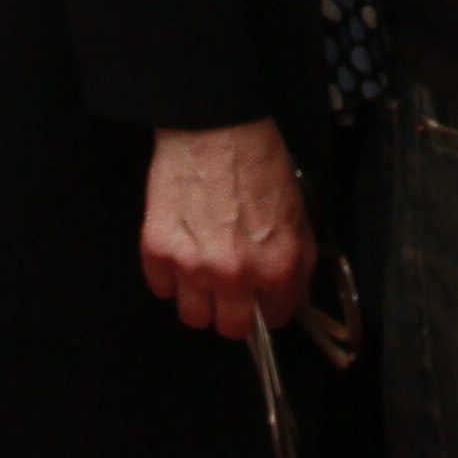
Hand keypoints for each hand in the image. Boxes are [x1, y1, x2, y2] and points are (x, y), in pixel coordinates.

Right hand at [138, 122, 312, 338]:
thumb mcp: (298, 212)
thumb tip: (290, 290)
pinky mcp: (159, 252)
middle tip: (233, 291)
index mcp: (278, 266)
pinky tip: (182, 250)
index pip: (276, 319)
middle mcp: (236, 275)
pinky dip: (170, 275)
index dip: (271, 307)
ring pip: (193, 317)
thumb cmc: (257, 161)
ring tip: (204, 271)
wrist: (216, 128)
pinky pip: (162, 288)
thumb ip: (296, 260)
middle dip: (235, 313)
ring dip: (200, 299)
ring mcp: (193, 267)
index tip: (265, 299)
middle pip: (231, 329)